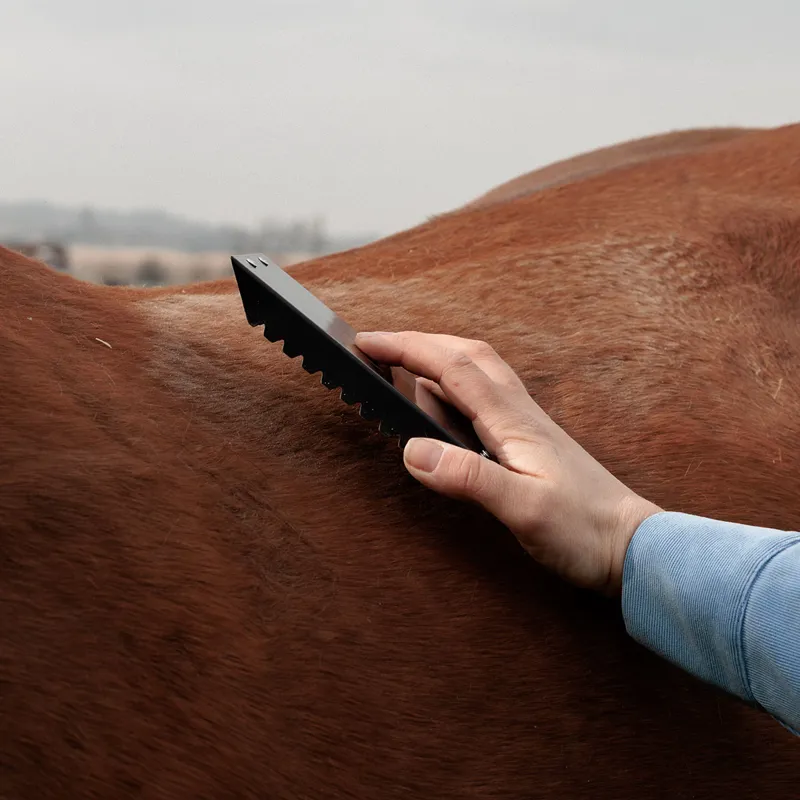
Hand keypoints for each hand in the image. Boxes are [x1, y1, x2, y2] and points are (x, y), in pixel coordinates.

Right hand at [354, 331, 660, 594]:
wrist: (631, 543)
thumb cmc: (583, 529)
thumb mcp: (524, 508)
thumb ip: (468, 477)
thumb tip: (413, 450)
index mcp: (511, 420)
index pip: (450, 368)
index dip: (405, 350)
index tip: (366, 342)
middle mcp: (517, 412)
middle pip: (465, 355)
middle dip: (418, 343)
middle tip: (378, 348)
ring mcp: (525, 424)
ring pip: (477, 372)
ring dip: (437, 361)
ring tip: (403, 375)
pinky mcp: (528, 441)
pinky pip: (485, 398)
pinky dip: (455, 390)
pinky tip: (446, 412)